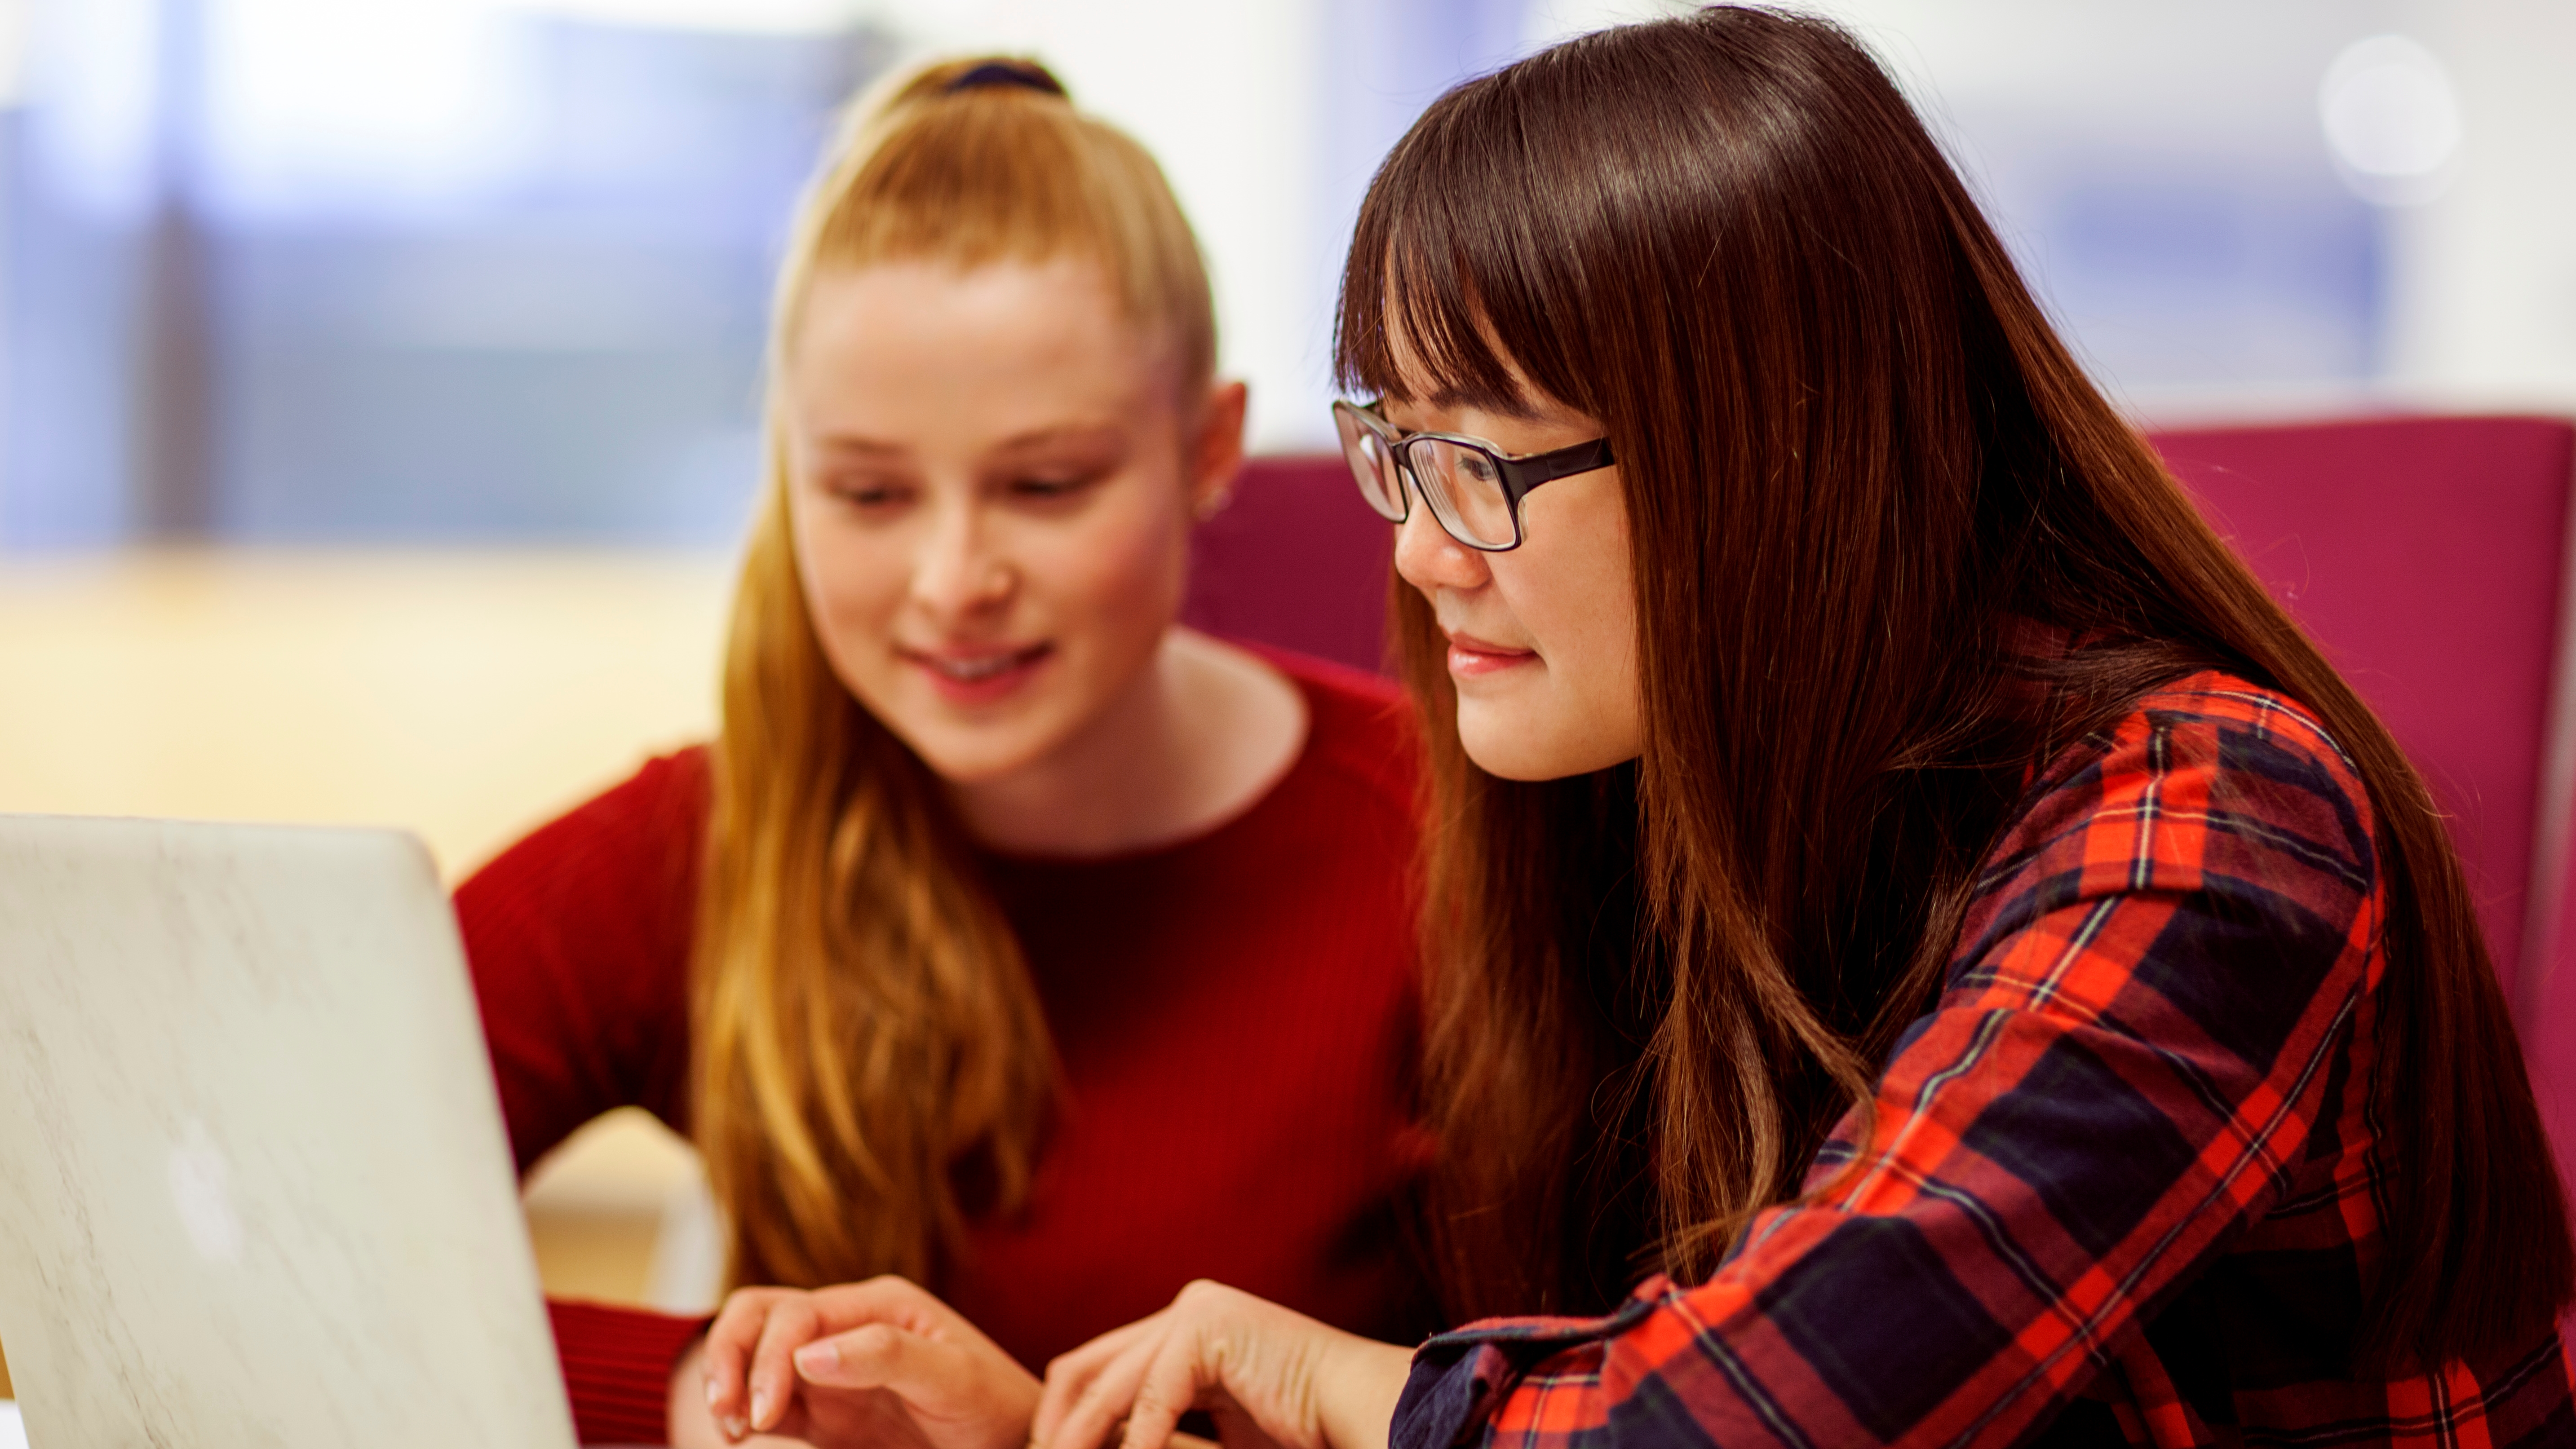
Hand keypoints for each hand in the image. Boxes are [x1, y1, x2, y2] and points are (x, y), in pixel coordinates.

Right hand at [683, 1276, 1041, 1448]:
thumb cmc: (993, 1403)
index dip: (769, 1357)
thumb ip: (887, 1355)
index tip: (766, 1413)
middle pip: (760, 1316)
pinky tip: (741, 1435)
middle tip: (731, 1411)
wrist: (1008, 1444)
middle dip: (731, 1356)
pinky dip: (742, 1411)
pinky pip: (766, 1399)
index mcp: (877, 1303)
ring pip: (752, 1349)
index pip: (796, 1313)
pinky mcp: (821, 1411)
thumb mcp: (954, 1375)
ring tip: (731, 1427)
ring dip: (728, 1378)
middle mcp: (846, 1325)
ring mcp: (829, 1368)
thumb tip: (809, 1355)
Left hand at [1034, 1281, 1413, 1448]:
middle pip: (1085, 1368)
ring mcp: (1197, 1310)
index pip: (1097, 1369)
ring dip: (1080, 1439)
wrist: (1369, 1411)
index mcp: (1187, 1328)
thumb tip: (1106, 1442)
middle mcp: (1186, 1308)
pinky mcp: (1209, 1325)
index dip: (1062, 1419)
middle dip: (1056, 1426)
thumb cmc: (1304, 1430)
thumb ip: (1158, 1430)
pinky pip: (1154, 1399)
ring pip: (1109, 1385)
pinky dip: (1138, 1444)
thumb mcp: (1214, 1431)